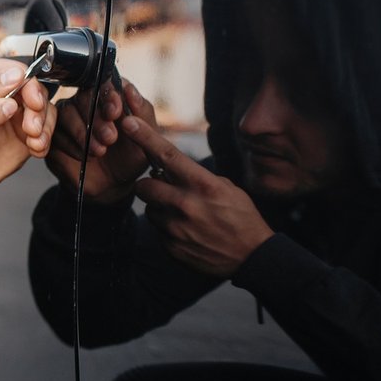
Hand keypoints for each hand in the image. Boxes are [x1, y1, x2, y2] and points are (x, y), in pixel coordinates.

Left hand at [0, 58, 55, 197]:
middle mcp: (4, 89)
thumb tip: (14, 75)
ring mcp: (17, 110)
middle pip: (36, 89)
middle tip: (32, 127)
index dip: (29, 85)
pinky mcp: (25, 131)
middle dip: (38, 109)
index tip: (32, 102)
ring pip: (45, 108)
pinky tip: (35, 148)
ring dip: (44, 125)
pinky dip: (45, 140)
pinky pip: (45, 129)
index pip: (17, 70)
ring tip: (34, 140)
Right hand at [47, 78, 157, 203]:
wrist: (115, 185)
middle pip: (82, 97)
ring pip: (65, 113)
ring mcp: (67, 118)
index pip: (104, 84)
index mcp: (109, 97)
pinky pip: (54, 133)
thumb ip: (142, 112)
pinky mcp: (54, 136)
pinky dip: (70, 145)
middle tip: (110, 138)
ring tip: (99, 151)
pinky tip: (83, 156)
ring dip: (82, 132)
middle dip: (96, 117)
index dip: (108, 96)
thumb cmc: (131, 157)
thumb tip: (129, 89)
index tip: (115, 112)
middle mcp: (85, 102)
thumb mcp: (146, 136)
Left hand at [119, 115, 272, 276]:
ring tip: (183, 215)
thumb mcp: (226, 189)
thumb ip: (196, 178)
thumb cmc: (242, 218)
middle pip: (143, 186)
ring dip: (160, 208)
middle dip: (149, 185)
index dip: (144, 137)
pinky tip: (188, 232)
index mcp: (202, 185)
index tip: (128, 122)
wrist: (252, 257)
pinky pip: (157, 230)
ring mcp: (176, 228)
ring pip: (150, 209)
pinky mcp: (171, 247)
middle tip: (162, 188)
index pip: (167, 155)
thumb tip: (170, 169)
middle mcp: (185, 205)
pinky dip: (168, 228)